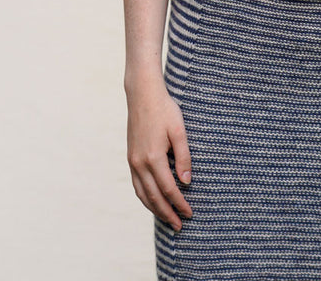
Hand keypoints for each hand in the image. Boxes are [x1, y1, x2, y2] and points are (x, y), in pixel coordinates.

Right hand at [126, 76, 192, 229]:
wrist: (143, 95)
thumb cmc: (165, 110)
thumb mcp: (179, 131)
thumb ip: (183, 158)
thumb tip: (186, 183)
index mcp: (153, 158)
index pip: (169, 189)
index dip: (180, 204)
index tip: (189, 213)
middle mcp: (140, 163)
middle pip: (154, 197)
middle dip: (167, 213)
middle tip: (179, 225)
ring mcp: (133, 161)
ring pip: (143, 194)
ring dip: (155, 209)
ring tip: (167, 218)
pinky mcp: (131, 157)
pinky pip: (136, 184)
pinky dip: (145, 197)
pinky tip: (153, 201)